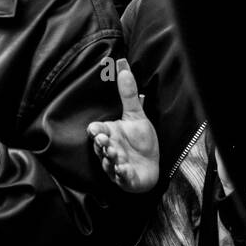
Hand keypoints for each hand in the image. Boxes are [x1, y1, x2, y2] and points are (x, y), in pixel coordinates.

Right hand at [87, 59, 158, 193]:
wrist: (150, 167)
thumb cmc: (140, 141)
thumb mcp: (136, 115)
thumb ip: (129, 93)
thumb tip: (123, 66)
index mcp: (110, 134)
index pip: (98, 131)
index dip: (96, 131)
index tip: (96, 129)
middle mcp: (110, 150)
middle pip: (100, 148)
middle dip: (102, 145)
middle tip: (106, 141)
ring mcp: (116, 166)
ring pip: (109, 163)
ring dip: (112, 159)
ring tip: (116, 154)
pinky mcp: (126, 179)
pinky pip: (122, 178)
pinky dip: (122, 174)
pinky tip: (124, 170)